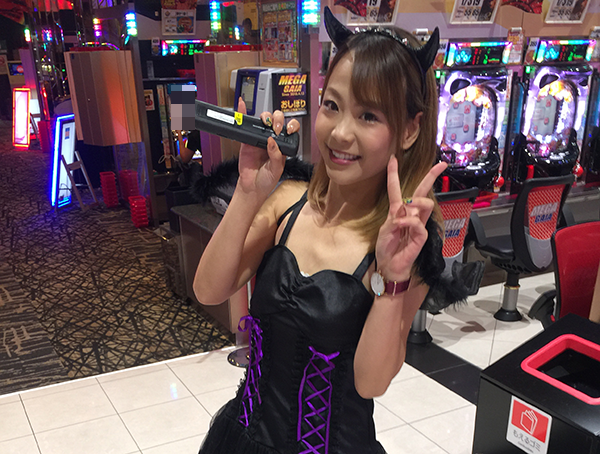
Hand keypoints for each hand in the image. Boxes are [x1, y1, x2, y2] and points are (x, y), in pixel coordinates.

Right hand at [236, 98, 299, 197]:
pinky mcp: (247, 140)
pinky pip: (246, 125)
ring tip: (266, 123)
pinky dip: (243, 113)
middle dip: (278, 120)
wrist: (252, 187)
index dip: (290, 126)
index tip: (287, 131)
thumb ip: (276, 156)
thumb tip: (272, 141)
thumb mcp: (276, 169)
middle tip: (276, 129)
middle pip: (277, 120)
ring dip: (266, 116)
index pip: (290, 130)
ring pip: (264, 120)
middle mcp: (272, 140)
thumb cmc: (266, 180)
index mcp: (283, 146)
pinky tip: (243, 105)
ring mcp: (259, 138)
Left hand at [375, 156, 446, 282]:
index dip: (394, 173)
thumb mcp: (384, 229)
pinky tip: (400, 226)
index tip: (393, 158)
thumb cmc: (386, 248)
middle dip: (431, 176)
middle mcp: (410, 215)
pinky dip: (407, 222)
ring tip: (405, 209)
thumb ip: (394, 217)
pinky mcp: (422, 235)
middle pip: (422, 191)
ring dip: (415, 202)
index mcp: (398, 211)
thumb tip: (406, 208)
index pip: (396, 189)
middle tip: (441, 165)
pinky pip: (418, 222)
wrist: (389, 266)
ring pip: (426, 203)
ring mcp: (418, 224)